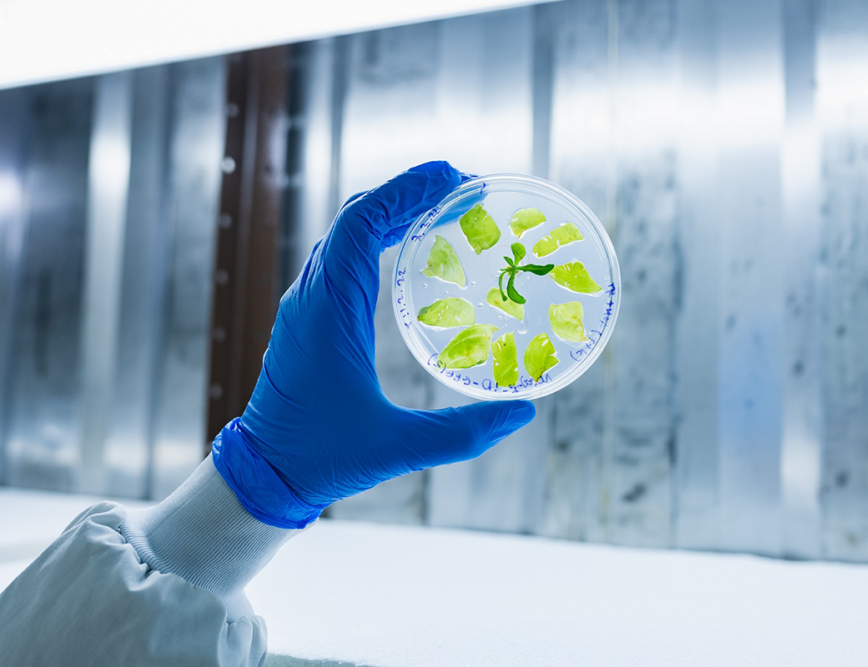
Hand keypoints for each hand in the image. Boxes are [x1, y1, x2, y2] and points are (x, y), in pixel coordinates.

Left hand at [212, 162, 535, 527]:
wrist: (264, 471)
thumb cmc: (321, 456)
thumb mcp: (397, 447)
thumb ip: (462, 433)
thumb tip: (523, 413)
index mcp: (329, 311)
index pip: (361, 223)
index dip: (405, 191)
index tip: (453, 179)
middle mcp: (313, 296)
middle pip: (356, 216)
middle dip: (408, 192)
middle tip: (464, 189)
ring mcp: (308, 304)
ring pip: (346, 233)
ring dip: (392, 211)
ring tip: (444, 207)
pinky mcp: (309, 317)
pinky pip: (342, 256)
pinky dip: (377, 237)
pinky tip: (411, 247)